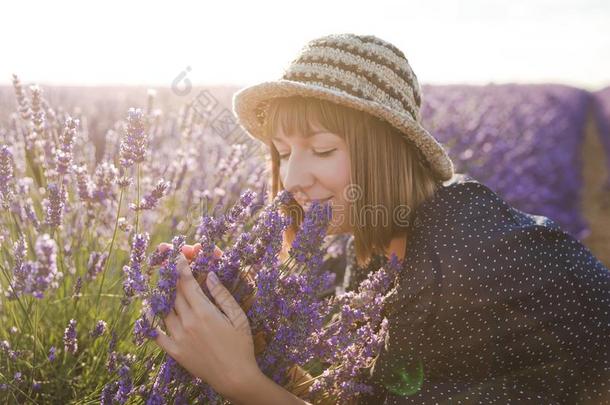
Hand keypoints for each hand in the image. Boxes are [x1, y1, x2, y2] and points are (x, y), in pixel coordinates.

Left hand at [152, 249, 259, 399]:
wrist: (235, 377)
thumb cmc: (241, 345)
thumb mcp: (238, 317)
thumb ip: (223, 295)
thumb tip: (210, 276)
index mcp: (204, 312)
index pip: (187, 283)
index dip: (182, 268)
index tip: (179, 257)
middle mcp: (188, 323)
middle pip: (175, 294)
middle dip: (174, 279)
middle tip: (172, 268)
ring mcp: (179, 338)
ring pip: (164, 311)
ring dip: (163, 296)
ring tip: (164, 286)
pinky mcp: (175, 351)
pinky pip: (157, 334)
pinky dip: (152, 321)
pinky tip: (150, 311)